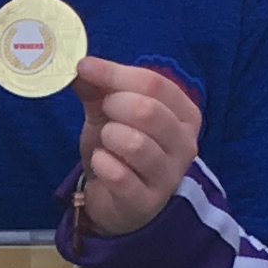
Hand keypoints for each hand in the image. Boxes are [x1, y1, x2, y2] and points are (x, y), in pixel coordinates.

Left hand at [67, 58, 203, 238]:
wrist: (115, 199)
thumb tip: (83, 66)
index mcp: (184, 114)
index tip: (84, 67)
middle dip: (114, 105)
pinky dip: (102, 163)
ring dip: (109, 136)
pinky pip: (120, 176)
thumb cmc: (119, 150)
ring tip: (106, 140)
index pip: (154, 83)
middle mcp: (185, 144)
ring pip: (136, 143)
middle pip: (148, 110)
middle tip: (104, 112)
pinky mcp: (146, 201)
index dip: (115, 73)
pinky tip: (101, 163)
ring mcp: (169, 176)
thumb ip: (98, 88)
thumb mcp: (109, 113)